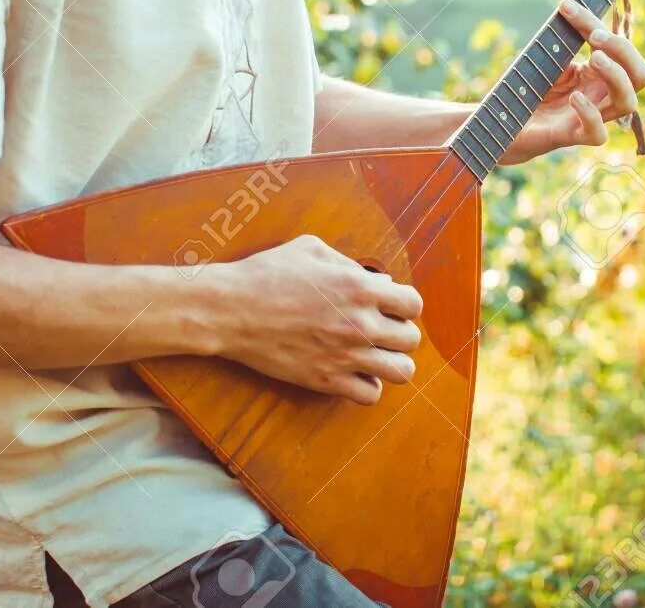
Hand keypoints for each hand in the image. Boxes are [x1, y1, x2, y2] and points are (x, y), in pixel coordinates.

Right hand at [206, 235, 422, 404]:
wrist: (231, 310)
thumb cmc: (267, 273)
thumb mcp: (311, 249)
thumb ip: (350, 264)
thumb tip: (380, 284)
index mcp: (360, 288)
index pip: (414, 304)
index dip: (405, 305)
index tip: (389, 306)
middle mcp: (360, 323)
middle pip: (411, 340)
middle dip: (400, 333)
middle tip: (379, 330)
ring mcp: (345, 355)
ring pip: (401, 372)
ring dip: (391, 362)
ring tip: (373, 354)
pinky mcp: (327, 380)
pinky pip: (370, 395)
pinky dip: (367, 386)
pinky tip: (353, 372)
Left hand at [502, 0, 644, 164]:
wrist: (510, 124)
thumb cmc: (531, 90)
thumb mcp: (547, 61)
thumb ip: (561, 42)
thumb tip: (569, 9)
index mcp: (599, 73)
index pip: (613, 45)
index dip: (592, 21)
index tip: (566, 6)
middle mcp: (603, 94)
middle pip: (640, 74)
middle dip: (625, 50)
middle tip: (596, 36)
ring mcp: (593, 117)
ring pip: (628, 102)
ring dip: (617, 76)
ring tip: (595, 57)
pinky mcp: (575, 136)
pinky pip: (598, 134)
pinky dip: (590, 113)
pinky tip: (575, 97)